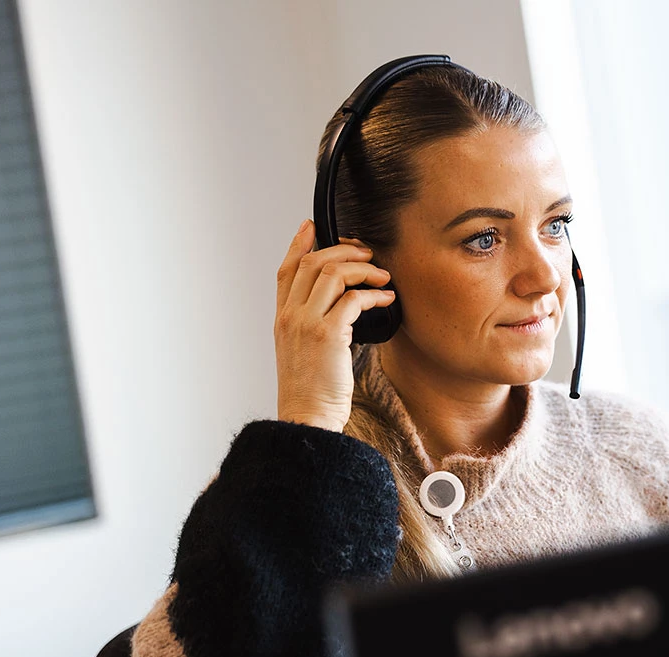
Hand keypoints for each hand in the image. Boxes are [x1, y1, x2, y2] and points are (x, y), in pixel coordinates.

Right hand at [274, 219, 394, 431]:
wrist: (306, 418)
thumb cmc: (310, 393)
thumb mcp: (302, 353)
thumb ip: (312, 326)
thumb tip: (342, 308)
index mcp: (282, 319)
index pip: (286, 270)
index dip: (297, 244)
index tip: (310, 226)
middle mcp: (290, 316)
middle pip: (311, 264)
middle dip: (342, 251)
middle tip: (366, 253)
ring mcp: (306, 324)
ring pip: (331, 274)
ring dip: (362, 269)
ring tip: (382, 276)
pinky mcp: (328, 335)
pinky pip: (352, 299)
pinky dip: (373, 294)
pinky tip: (386, 298)